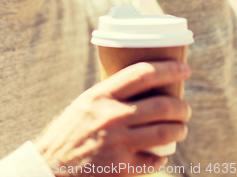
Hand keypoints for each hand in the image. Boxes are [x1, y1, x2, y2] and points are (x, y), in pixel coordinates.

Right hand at [35, 61, 191, 175]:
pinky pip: (155, 160)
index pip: (143, 74)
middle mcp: (112, 116)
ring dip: (180, 129)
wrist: (51, 167)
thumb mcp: (86, 102)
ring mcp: (118, 143)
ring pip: (166, 132)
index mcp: (102, 95)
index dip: (169, 69)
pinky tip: (161, 153)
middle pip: (162, 105)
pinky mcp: (122, 168)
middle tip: (185, 109)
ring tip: (180, 128)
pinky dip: (163, 156)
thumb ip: (112, 93)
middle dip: (182, 107)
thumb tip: (144, 83)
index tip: (184, 69)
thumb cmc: (70, 130)